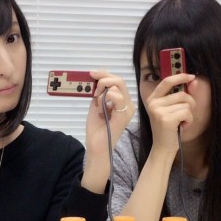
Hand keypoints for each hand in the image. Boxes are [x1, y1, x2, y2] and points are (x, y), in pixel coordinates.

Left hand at [80, 70, 134, 192]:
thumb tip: (96, 78)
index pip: (117, 81)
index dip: (104, 74)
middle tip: (93, 88)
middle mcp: (128, 104)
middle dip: (103, 78)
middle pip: (119, 80)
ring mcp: (128, 109)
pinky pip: (117, 97)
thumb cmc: (97, 129)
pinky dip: (105, 98)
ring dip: (102, 90)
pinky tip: (101, 108)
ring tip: (97, 103)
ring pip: (118, 85)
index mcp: (123, 102)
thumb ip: (99, 93)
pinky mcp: (124, 115)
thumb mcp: (96, 105)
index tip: (92, 73)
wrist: (97, 147)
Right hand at [144, 73, 195, 151]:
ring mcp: (158, 111)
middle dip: (190, 104)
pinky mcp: (165, 119)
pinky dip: (189, 120)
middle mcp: (153, 103)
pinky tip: (182, 126)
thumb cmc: (170, 129)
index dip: (180, 77)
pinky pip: (186, 112)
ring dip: (189, 114)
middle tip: (185, 115)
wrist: (163, 147)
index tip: (191, 76)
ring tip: (181, 122)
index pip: (167, 81)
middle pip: (181, 94)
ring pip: (185, 104)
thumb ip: (182, 95)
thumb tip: (194, 81)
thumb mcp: (174, 109)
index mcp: (153, 98)